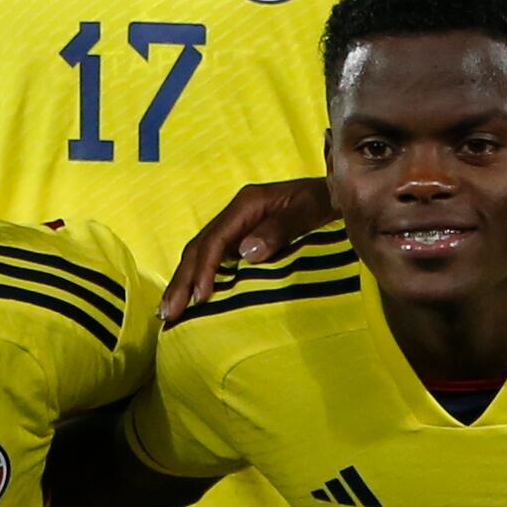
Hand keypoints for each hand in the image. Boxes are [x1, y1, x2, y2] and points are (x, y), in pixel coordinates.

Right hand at [162, 176, 338, 321]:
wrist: (338, 192)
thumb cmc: (326, 201)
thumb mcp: (309, 211)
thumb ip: (280, 229)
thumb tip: (245, 253)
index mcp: (247, 204)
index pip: (215, 240)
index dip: (204, 269)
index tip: (199, 298)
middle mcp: (236, 213)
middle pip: (199, 248)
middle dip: (181, 280)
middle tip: (167, 314)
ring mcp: (237, 225)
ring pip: (201, 253)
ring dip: (183, 282)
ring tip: (168, 312)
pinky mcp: (242, 236)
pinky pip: (214, 258)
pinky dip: (198, 278)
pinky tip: (191, 298)